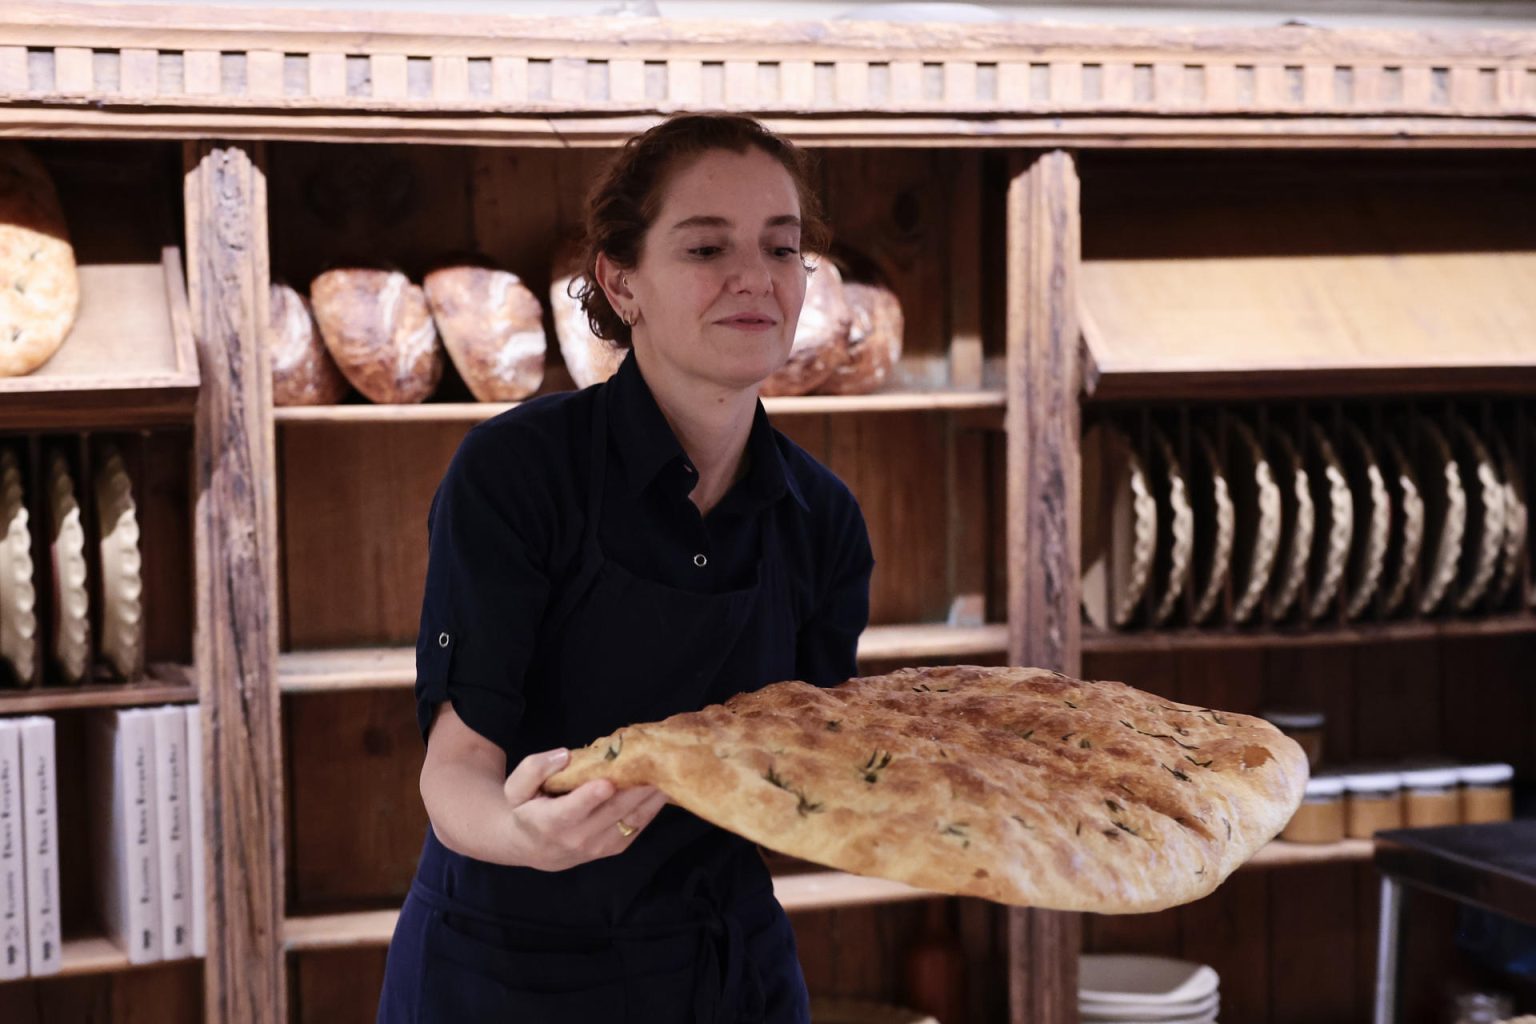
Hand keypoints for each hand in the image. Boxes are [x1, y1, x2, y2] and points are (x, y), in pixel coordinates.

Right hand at [502, 748, 667, 871]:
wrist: (531, 847)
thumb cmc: (525, 809)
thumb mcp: (515, 787)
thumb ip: (535, 768)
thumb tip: (564, 755)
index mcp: (551, 822)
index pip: (573, 811)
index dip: (591, 797)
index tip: (606, 781)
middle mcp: (579, 838)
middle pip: (613, 810)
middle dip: (636, 785)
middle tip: (656, 758)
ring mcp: (601, 845)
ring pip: (633, 817)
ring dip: (653, 793)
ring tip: (670, 767)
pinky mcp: (616, 846)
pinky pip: (640, 824)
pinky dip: (654, 804)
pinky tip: (667, 782)